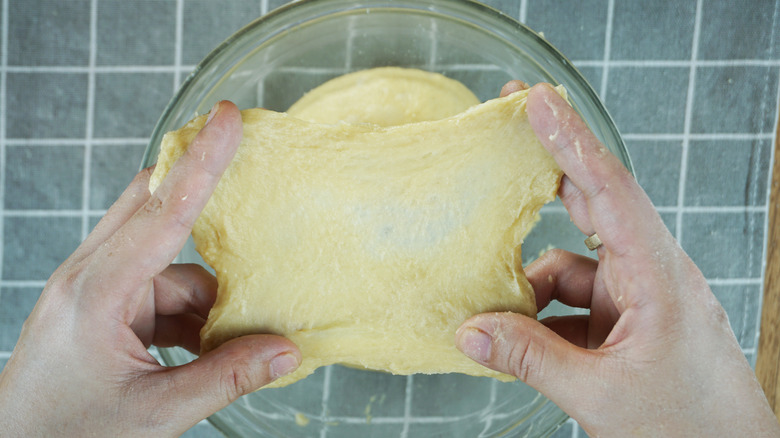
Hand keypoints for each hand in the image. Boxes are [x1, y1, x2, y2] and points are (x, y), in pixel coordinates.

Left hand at [0, 101, 300, 436]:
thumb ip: (227, 378)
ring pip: (167, 259)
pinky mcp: (102, 303)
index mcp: (97, 292)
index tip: (228, 118)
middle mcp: (91, 275)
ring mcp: (94, 287)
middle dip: (205, 200)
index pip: (161, 212)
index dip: (202, 161)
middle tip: (253, 184)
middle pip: (155, 209)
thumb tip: (288, 351)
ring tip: (229, 337)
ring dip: (205, 291)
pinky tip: (205, 346)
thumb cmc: (68, 435)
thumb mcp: (155, 414)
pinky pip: (160, 287)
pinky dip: (191, 311)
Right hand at [456, 82, 779, 435]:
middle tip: (508, 125)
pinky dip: (539, 315)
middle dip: (547, 169)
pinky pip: (571, 300)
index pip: (610, 192)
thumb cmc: (688, 430)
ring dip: (529, 284)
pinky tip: (515, 339)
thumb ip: (528, 359)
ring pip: (569, 265)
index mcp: (658, 278)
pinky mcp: (624, 321)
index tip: (537, 100)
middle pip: (592, 204)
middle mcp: (650, 274)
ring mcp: (637, 297)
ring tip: (493, 314)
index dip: (570, 142)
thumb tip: (468, 333)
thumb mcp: (599, 395)